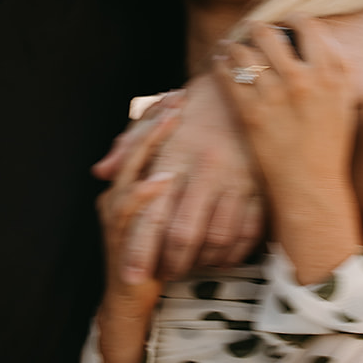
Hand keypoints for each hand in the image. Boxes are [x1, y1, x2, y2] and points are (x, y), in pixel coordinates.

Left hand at [95, 74, 263, 282]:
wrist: (243, 85)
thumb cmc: (195, 106)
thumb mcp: (157, 120)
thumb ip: (128, 148)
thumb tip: (100, 171)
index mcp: (175, 157)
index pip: (152, 214)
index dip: (141, 251)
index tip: (133, 276)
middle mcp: (205, 171)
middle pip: (184, 235)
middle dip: (171, 264)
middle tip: (165, 274)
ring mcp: (237, 180)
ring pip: (218, 238)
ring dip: (203, 261)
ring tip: (191, 266)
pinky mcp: (262, 186)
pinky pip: (249, 232)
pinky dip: (234, 251)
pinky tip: (221, 255)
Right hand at [96, 110, 177, 309]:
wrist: (134, 295)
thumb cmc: (159, 255)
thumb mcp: (179, 215)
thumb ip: (189, 191)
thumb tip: (203, 163)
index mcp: (130, 185)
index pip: (140, 140)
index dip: (157, 117)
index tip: (182, 95)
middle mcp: (118, 194)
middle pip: (133, 147)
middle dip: (155, 123)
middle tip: (176, 101)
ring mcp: (115, 214)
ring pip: (130, 171)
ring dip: (149, 148)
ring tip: (170, 126)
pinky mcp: (117, 237)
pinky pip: (128, 211)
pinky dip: (144, 194)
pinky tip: (162, 180)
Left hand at [213, 21, 362, 283]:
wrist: (311, 185)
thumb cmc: (328, 144)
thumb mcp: (343, 101)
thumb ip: (330, 67)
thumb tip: (308, 37)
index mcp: (333, 71)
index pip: (306, 24)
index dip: (289, 20)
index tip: (281, 24)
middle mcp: (306, 78)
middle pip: (268, 32)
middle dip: (255, 29)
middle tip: (250, 32)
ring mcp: (277, 95)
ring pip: (243, 51)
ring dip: (233, 46)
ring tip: (230, 47)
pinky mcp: (251, 112)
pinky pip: (227, 75)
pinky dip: (220, 65)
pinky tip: (220, 63)